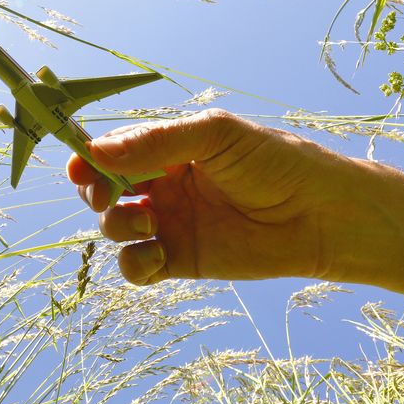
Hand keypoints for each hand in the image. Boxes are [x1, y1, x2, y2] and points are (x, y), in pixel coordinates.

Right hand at [68, 109, 358, 285]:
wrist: (323, 215)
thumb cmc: (276, 162)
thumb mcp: (214, 136)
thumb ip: (156, 143)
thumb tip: (96, 152)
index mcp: (167, 148)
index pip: (111, 151)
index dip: (89, 158)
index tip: (80, 166)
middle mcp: (162, 185)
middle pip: (102, 190)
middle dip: (94, 192)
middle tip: (106, 196)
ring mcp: (170, 223)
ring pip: (114, 228)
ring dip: (116, 225)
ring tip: (150, 219)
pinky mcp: (181, 261)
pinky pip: (137, 267)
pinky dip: (134, 264)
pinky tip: (156, 254)